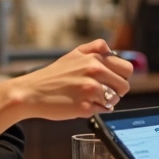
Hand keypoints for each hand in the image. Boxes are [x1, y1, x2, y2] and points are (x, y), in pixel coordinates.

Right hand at [9, 39, 132, 120]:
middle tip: (103, 92)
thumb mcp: (73, 54)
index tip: (112, 80)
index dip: (121, 76)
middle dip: (117, 91)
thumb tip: (112, 50)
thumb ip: (95, 48)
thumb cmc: (53, 75)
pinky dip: (95, 110)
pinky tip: (81, 104)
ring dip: (106, 101)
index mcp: (94, 58)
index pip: (127, 69)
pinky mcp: (85, 107)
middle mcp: (94, 72)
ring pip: (114, 100)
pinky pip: (102, 110)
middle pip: (124, 86)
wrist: (32, 92)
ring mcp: (90, 90)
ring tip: (89, 98)